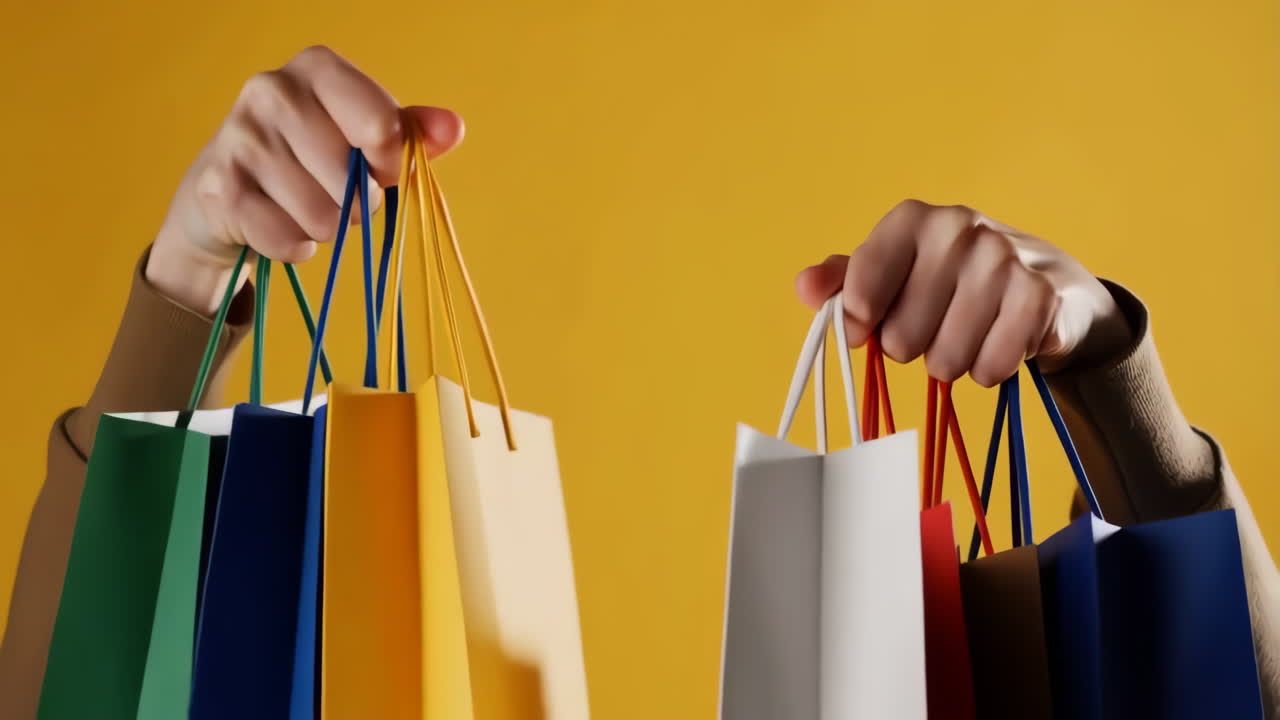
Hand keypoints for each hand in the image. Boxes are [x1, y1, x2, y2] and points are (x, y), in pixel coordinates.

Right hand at [147, 45, 464, 314]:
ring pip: (321, 215)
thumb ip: (412, 131)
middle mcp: (272, 90)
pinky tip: (279, 223)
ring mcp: (239, 137)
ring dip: (324, 227)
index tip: (381, 169)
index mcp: (318, 68)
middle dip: (355, 202)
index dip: (390, 162)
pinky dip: (294, 246)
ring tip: (304, 207)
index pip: (381, 125)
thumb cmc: (312, 158)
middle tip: (334, 193)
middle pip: (351, 179)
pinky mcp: (220, 188)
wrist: (229, 194)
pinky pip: (288, 240)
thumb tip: (453, 128)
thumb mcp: (365, 138)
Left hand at [795, 199, 1131, 383]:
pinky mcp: (1040, 296)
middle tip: (933, 326)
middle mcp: (957, 229)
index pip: (858, 291)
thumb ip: (843, 280)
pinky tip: (997, 345)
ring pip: (944, 359)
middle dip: (911, 347)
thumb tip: (805, 287)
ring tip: (966, 335)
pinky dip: (988, 370)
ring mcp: (1003, 260)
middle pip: (899, 339)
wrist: (1046, 281)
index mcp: (912, 220)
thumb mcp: (892, 271)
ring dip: (950, 363)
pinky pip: (990, 367)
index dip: (859, 322)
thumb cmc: (949, 279)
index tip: (868, 324)